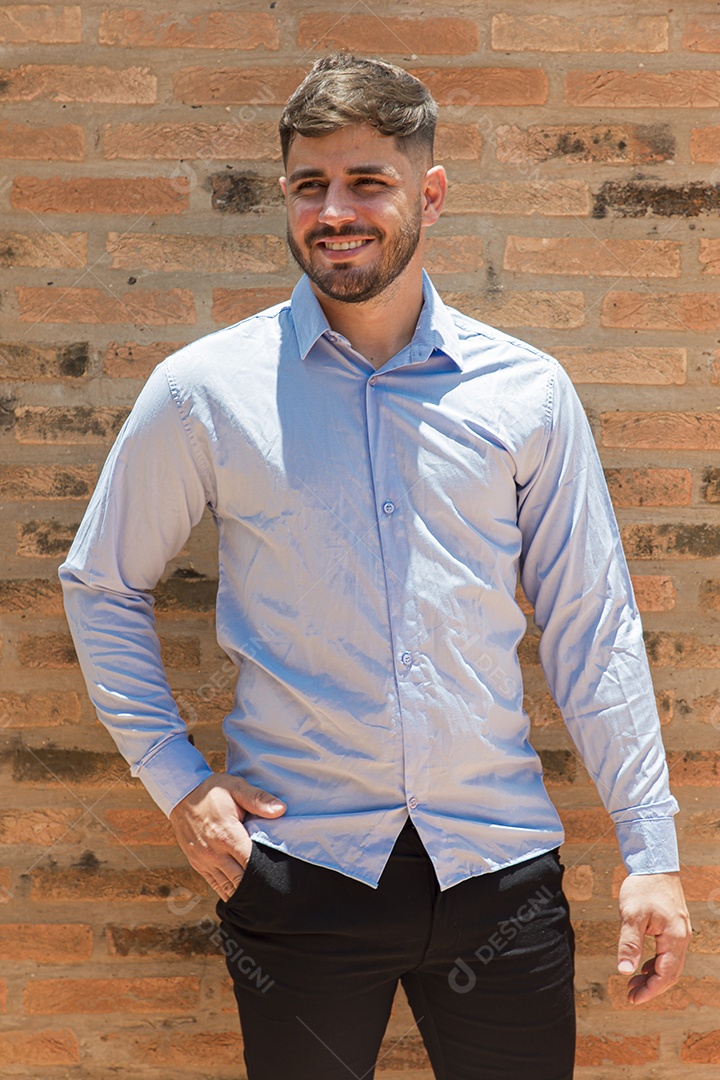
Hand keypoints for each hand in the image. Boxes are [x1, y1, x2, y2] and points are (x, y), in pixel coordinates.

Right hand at [169, 773, 285, 899]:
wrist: (181, 793)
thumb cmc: (212, 790)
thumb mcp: (237, 787)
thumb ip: (259, 799)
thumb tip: (281, 809)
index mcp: (227, 835)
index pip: (251, 864)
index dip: (266, 872)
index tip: (278, 875)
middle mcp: (214, 852)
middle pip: (240, 880)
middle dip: (257, 885)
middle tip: (273, 888)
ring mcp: (203, 860)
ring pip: (227, 886)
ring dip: (242, 891)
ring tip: (260, 894)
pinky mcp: (196, 863)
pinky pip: (214, 884)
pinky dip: (227, 891)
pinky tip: (239, 895)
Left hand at [617, 871, 691, 1003]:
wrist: (654, 863)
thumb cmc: (643, 887)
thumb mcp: (631, 915)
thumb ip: (629, 944)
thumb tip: (624, 970)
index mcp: (674, 937)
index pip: (666, 975)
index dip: (650, 990)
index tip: (633, 998)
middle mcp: (682, 937)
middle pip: (670, 973)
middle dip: (651, 986)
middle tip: (631, 994)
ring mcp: (679, 931)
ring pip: (670, 963)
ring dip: (653, 975)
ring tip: (633, 982)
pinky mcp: (674, 926)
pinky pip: (668, 952)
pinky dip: (655, 962)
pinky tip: (642, 965)